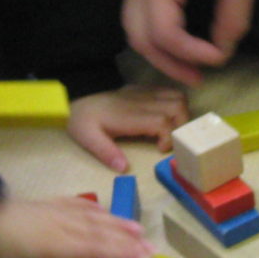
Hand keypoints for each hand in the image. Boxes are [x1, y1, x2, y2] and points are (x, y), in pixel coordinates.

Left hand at [0, 197, 148, 257]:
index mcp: (54, 244)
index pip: (92, 249)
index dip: (117, 253)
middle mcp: (61, 225)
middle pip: (99, 233)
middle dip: (126, 240)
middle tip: (151, 249)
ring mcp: (56, 210)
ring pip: (93, 216)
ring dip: (118, 223)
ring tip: (139, 231)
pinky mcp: (49, 202)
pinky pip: (78, 204)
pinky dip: (96, 208)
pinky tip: (107, 212)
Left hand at [66, 85, 189, 171]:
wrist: (76, 98)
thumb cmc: (82, 121)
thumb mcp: (88, 138)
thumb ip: (106, 152)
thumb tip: (124, 168)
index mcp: (130, 115)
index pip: (162, 121)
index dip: (169, 137)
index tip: (160, 149)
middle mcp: (142, 101)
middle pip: (177, 106)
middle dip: (182, 126)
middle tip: (171, 141)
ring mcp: (144, 93)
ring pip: (177, 96)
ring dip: (181, 114)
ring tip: (171, 130)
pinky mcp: (143, 89)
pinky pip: (169, 91)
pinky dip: (175, 104)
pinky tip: (165, 117)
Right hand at [122, 0, 258, 85]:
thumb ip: (231, 19)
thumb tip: (223, 50)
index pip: (163, 33)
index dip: (191, 53)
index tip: (220, 57)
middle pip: (137, 35)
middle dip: (166, 62)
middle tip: (197, 79)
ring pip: (134, 24)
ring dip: (159, 49)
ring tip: (190, 66)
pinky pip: (142, 9)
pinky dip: (157, 31)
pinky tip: (183, 41)